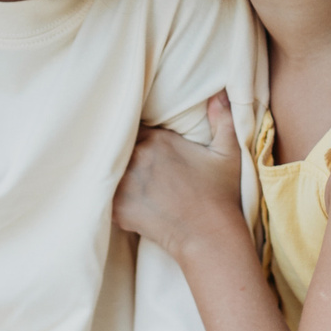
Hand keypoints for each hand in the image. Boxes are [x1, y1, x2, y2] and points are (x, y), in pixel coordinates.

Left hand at [114, 92, 242, 257]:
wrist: (209, 237)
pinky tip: (115, 198)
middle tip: (120, 158)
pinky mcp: (117, 208)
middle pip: (114, 146)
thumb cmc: (221, 196)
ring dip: (108, 171)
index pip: (129, 125)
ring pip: (105, 169)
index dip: (128, 131)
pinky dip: (107, 196)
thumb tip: (220, 93)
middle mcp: (136, 158)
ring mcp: (124, 184)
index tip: (131, 138)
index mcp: (157, 140)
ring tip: (112, 176)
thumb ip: (223, 119)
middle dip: (117, 150)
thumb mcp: (228, 154)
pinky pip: (101, 195)